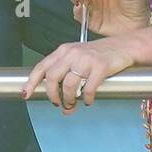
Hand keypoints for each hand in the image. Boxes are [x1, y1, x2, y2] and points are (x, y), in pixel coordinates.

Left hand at [21, 38, 135, 113]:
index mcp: (63, 51)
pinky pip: (88, 89)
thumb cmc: (100, 55)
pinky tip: (88, 101)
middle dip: (52, 95)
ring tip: (72, 105)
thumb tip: (57, 98)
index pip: (41, 67)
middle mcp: (72, 53)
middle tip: (58, 104)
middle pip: (52, 78)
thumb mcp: (78, 56)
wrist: (125, 46)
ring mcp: (86, 59)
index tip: (26, 94)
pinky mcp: (100, 66)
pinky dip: (87, 99)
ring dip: (69, 100)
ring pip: (69, 86)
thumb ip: (65, 72)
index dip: (31, 82)